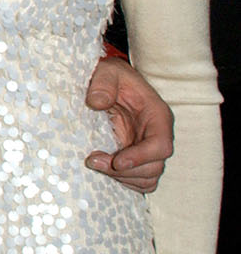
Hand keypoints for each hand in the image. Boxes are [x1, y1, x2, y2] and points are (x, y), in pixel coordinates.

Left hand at [83, 55, 172, 192]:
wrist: (112, 83)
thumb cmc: (113, 76)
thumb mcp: (108, 70)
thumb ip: (103, 83)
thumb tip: (96, 103)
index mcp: (158, 116)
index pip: (161, 146)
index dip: (141, 157)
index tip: (117, 161)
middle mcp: (157, 136)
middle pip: (154, 167)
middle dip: (125, 170)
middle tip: (93, 160)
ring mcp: (148, 149)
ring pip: (148, 178)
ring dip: (122, 178)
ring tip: (95, 164)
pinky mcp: (137, 158)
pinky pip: (140, 181)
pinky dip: (125, 182)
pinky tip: (104, 170)